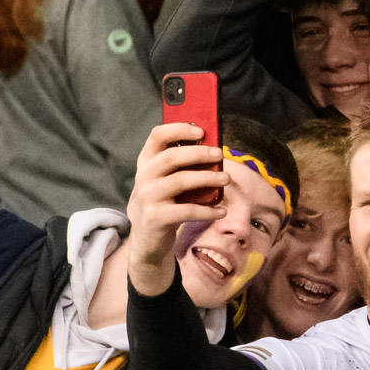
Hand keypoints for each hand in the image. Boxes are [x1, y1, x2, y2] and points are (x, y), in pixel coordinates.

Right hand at [125, 123, 229, 295]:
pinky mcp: (156, 218)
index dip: (178, 130)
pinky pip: (186, 210)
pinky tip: (221, 211)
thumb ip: (184, 166)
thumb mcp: (169, 181)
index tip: (201, 130)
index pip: (156, 136)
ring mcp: (147, 198)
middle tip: (220, 154)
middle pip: (170, 157)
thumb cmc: (165, 202)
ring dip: (207, 178)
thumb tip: (215, 151)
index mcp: (147, 162)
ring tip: (226, 179)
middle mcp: (143, 177)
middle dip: (198, 153)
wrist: (148, 240)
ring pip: (180, 181)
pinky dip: (208, 210)